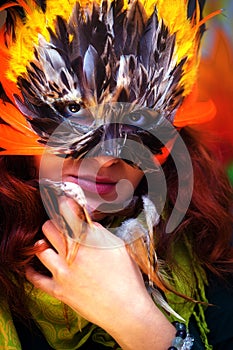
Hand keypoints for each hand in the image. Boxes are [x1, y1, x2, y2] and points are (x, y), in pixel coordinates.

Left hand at [26, 198, 174, 348]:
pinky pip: (36, 278)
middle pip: (49, 227)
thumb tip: (86, 222)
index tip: (62, 203)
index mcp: (88, 239)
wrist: (126, 309)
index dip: (63, 205)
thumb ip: (99, 232)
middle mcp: (71, 252)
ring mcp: (62, 272)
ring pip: (40, 248)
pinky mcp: (58, 290)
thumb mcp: (118, 246)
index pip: (67, 213)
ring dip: (43, 243)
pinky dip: (32, 270)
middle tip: (58, 227)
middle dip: (53, 223)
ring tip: (48, 245)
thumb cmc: (127, 277)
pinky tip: (32, 266)